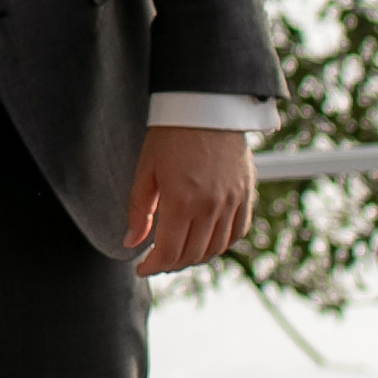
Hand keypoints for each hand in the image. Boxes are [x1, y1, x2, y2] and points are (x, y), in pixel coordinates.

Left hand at [124, 126, 255, 276]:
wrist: (205, 108)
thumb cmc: (170, 136)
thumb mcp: (145, 171)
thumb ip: (138, 211)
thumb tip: (131, 243)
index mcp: (182, 201)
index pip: (169, 252)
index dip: (153, 266)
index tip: (142, 269)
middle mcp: (211, 206)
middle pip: (192, 254)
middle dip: (170, 264)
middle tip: (157, 261)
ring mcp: (232, 202)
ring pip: (215, 248)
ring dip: (195, 258)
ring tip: (179, 254)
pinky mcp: (246, 194)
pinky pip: (238, 233)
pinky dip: (221, 244)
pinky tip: (207, 242)